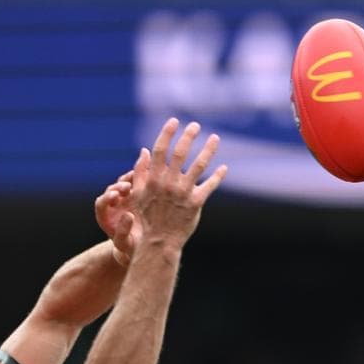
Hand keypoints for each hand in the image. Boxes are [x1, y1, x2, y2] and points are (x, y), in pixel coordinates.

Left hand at [94, 170, 139, 264]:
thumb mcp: (125, 243)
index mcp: (106, 217)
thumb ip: (123, 233)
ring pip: (123, 184)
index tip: (115, 197)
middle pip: (112, 191)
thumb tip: (128, 216)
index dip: (106, 199)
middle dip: (118, 187)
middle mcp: (113, 205)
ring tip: (138, 179)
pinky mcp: (137, 194)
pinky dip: (141, 179)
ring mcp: (125, 198)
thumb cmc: (130, 247)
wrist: (140, 245)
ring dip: (129, 180)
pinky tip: (149, 177)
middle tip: (127, 187)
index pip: (101, 204)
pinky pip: (137, 183)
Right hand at [129, 118, 227, 246]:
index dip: (167, 133)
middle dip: (188, 136)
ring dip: (208, 150)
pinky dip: (218, 176)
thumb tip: (144, 151)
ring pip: (198, 166)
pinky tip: (224, 167)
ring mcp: (182, 193)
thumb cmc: (147, 218)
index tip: (174, 121)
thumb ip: (141, 172)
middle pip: (180, 153)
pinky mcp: (195, 203)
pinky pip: (209, 186)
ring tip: (215, 138)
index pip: (160, 150)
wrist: (158, 242)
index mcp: (153, 179)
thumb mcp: (138, 194)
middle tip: (196, 125)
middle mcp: (168, 183)